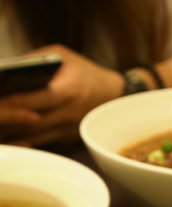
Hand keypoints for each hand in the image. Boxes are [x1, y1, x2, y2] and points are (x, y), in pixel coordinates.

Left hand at [0, 44, 123, 146]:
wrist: (114, 95)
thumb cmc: (86, 73)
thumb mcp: (63, 55)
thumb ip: (36, 60)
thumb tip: (6, 69)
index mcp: (69, 90)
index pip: (35, 101)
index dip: (12, 104)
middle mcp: (70, 113)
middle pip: (31, 122)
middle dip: (8, 120)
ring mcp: (70, 128)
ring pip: (34, 136)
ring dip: (12, 134)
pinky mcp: (68, 137)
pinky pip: (42, 141)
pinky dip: (23, 140)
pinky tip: (8, 140)